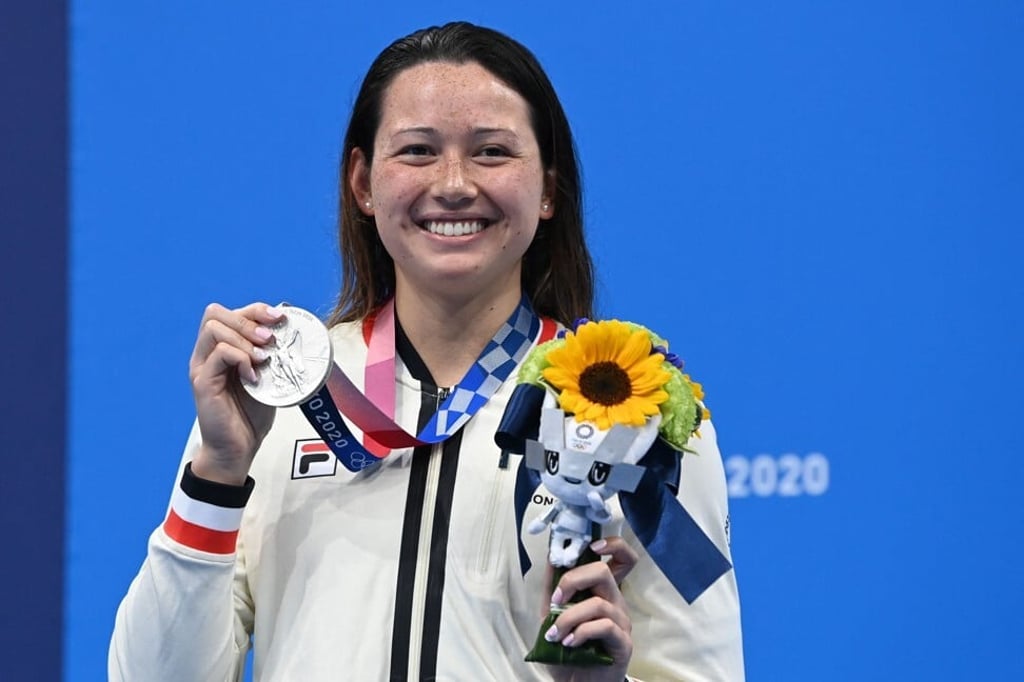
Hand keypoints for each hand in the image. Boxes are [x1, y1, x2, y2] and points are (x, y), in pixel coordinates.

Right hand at [188, 302, 281, 484]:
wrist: (238, 448)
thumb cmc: (250, 415)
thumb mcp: (267, 377)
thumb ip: (271, 354)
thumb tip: (289, 331)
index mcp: (222, 348)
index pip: (231, 312)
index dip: (256, 309)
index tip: (279, 318)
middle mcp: (207, 353)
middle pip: (216, 313)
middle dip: (248, 320)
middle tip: (270, 339)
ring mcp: (202, 366)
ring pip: (214, 329)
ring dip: (244, 339)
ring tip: (263, 358)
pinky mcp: (202, 382)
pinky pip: (218, 354)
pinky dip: (241, 359)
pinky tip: (254, 377)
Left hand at [546, 537, 638, 681]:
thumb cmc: (567, 649)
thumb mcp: (553, 614)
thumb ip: (552, 586)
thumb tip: (550, 555)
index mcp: (602, 592)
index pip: (623, 558)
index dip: (613, 545)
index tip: (592, 546)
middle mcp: (616, 603)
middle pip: (604, 572)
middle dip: (574, 579)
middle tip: (557, 598)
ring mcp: (622, 623)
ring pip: (599, 603)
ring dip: (570, 616)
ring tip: (556, 633)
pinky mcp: (623, 643)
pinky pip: (604, 627)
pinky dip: (581, 632)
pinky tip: (569, 642)